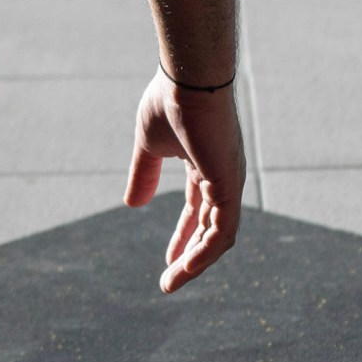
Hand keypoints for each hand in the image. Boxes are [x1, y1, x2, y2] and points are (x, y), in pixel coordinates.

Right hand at [124, 73, 245, 292]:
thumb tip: (132, 205)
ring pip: (219, 236)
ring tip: (173, 282)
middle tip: (170, 280)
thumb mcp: (148, 145)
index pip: (199, 209)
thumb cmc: (168, 101)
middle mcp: (223, 176)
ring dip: (196, 262)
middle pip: (211, 227)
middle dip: (190, 255)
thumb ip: (143, 174)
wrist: (188, 78)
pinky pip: (222, 232)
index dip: (183, 235)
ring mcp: (229, 182)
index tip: (168, 261)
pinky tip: (186, 268)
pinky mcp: (229, 185)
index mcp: (205, 165)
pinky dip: (205, 253)